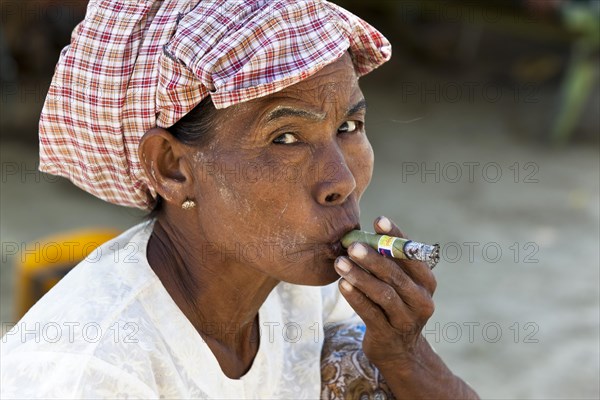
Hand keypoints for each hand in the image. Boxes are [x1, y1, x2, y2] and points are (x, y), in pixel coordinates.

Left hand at [334, 216, 436, 367]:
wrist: (399, 351)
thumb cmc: (394, 305)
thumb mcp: (399, 285)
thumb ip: (388, 262)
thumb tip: (358, 235)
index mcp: (427, 282)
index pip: (412, 255)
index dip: (396, 237)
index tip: (378, 220)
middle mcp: (422, 300)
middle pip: (396, 275)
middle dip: (373, 258)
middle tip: (352, 245)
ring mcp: (406, 319)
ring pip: (383, 293)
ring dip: (360, 276)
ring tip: (340, 262)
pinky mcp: (388, 334)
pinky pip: (370, 312)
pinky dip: (355, 297)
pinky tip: (342, 284)